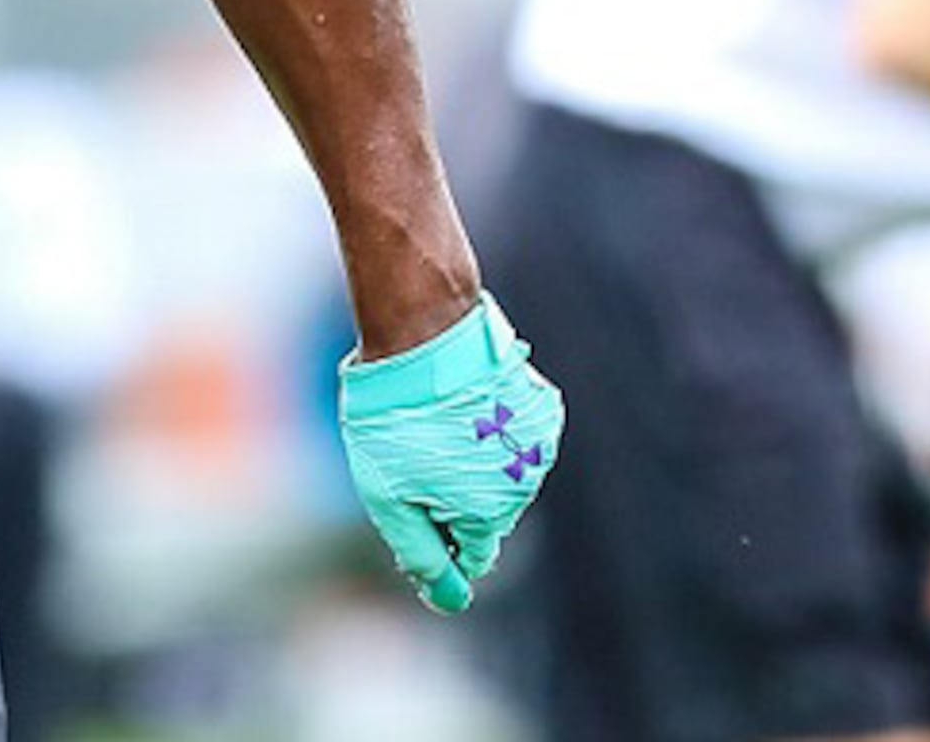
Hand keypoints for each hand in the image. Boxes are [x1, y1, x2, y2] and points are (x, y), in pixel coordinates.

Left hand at [335, 296, 563, 613]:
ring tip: (436, 424)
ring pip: (503, 475)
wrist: (424, 330)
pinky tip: (462, 405)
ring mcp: (538, 442)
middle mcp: (524, 484)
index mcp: (488, 514)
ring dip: (473, 463)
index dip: (439, 543)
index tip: (413, 509)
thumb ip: (421, 556)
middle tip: (414, 459)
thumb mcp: (388, 498)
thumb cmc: (395, 419)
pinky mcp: (541, 406)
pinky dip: (490, 430)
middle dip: (455, 500)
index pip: (474, 557)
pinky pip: (515, 436)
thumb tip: (449, 599)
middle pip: (488, 516)